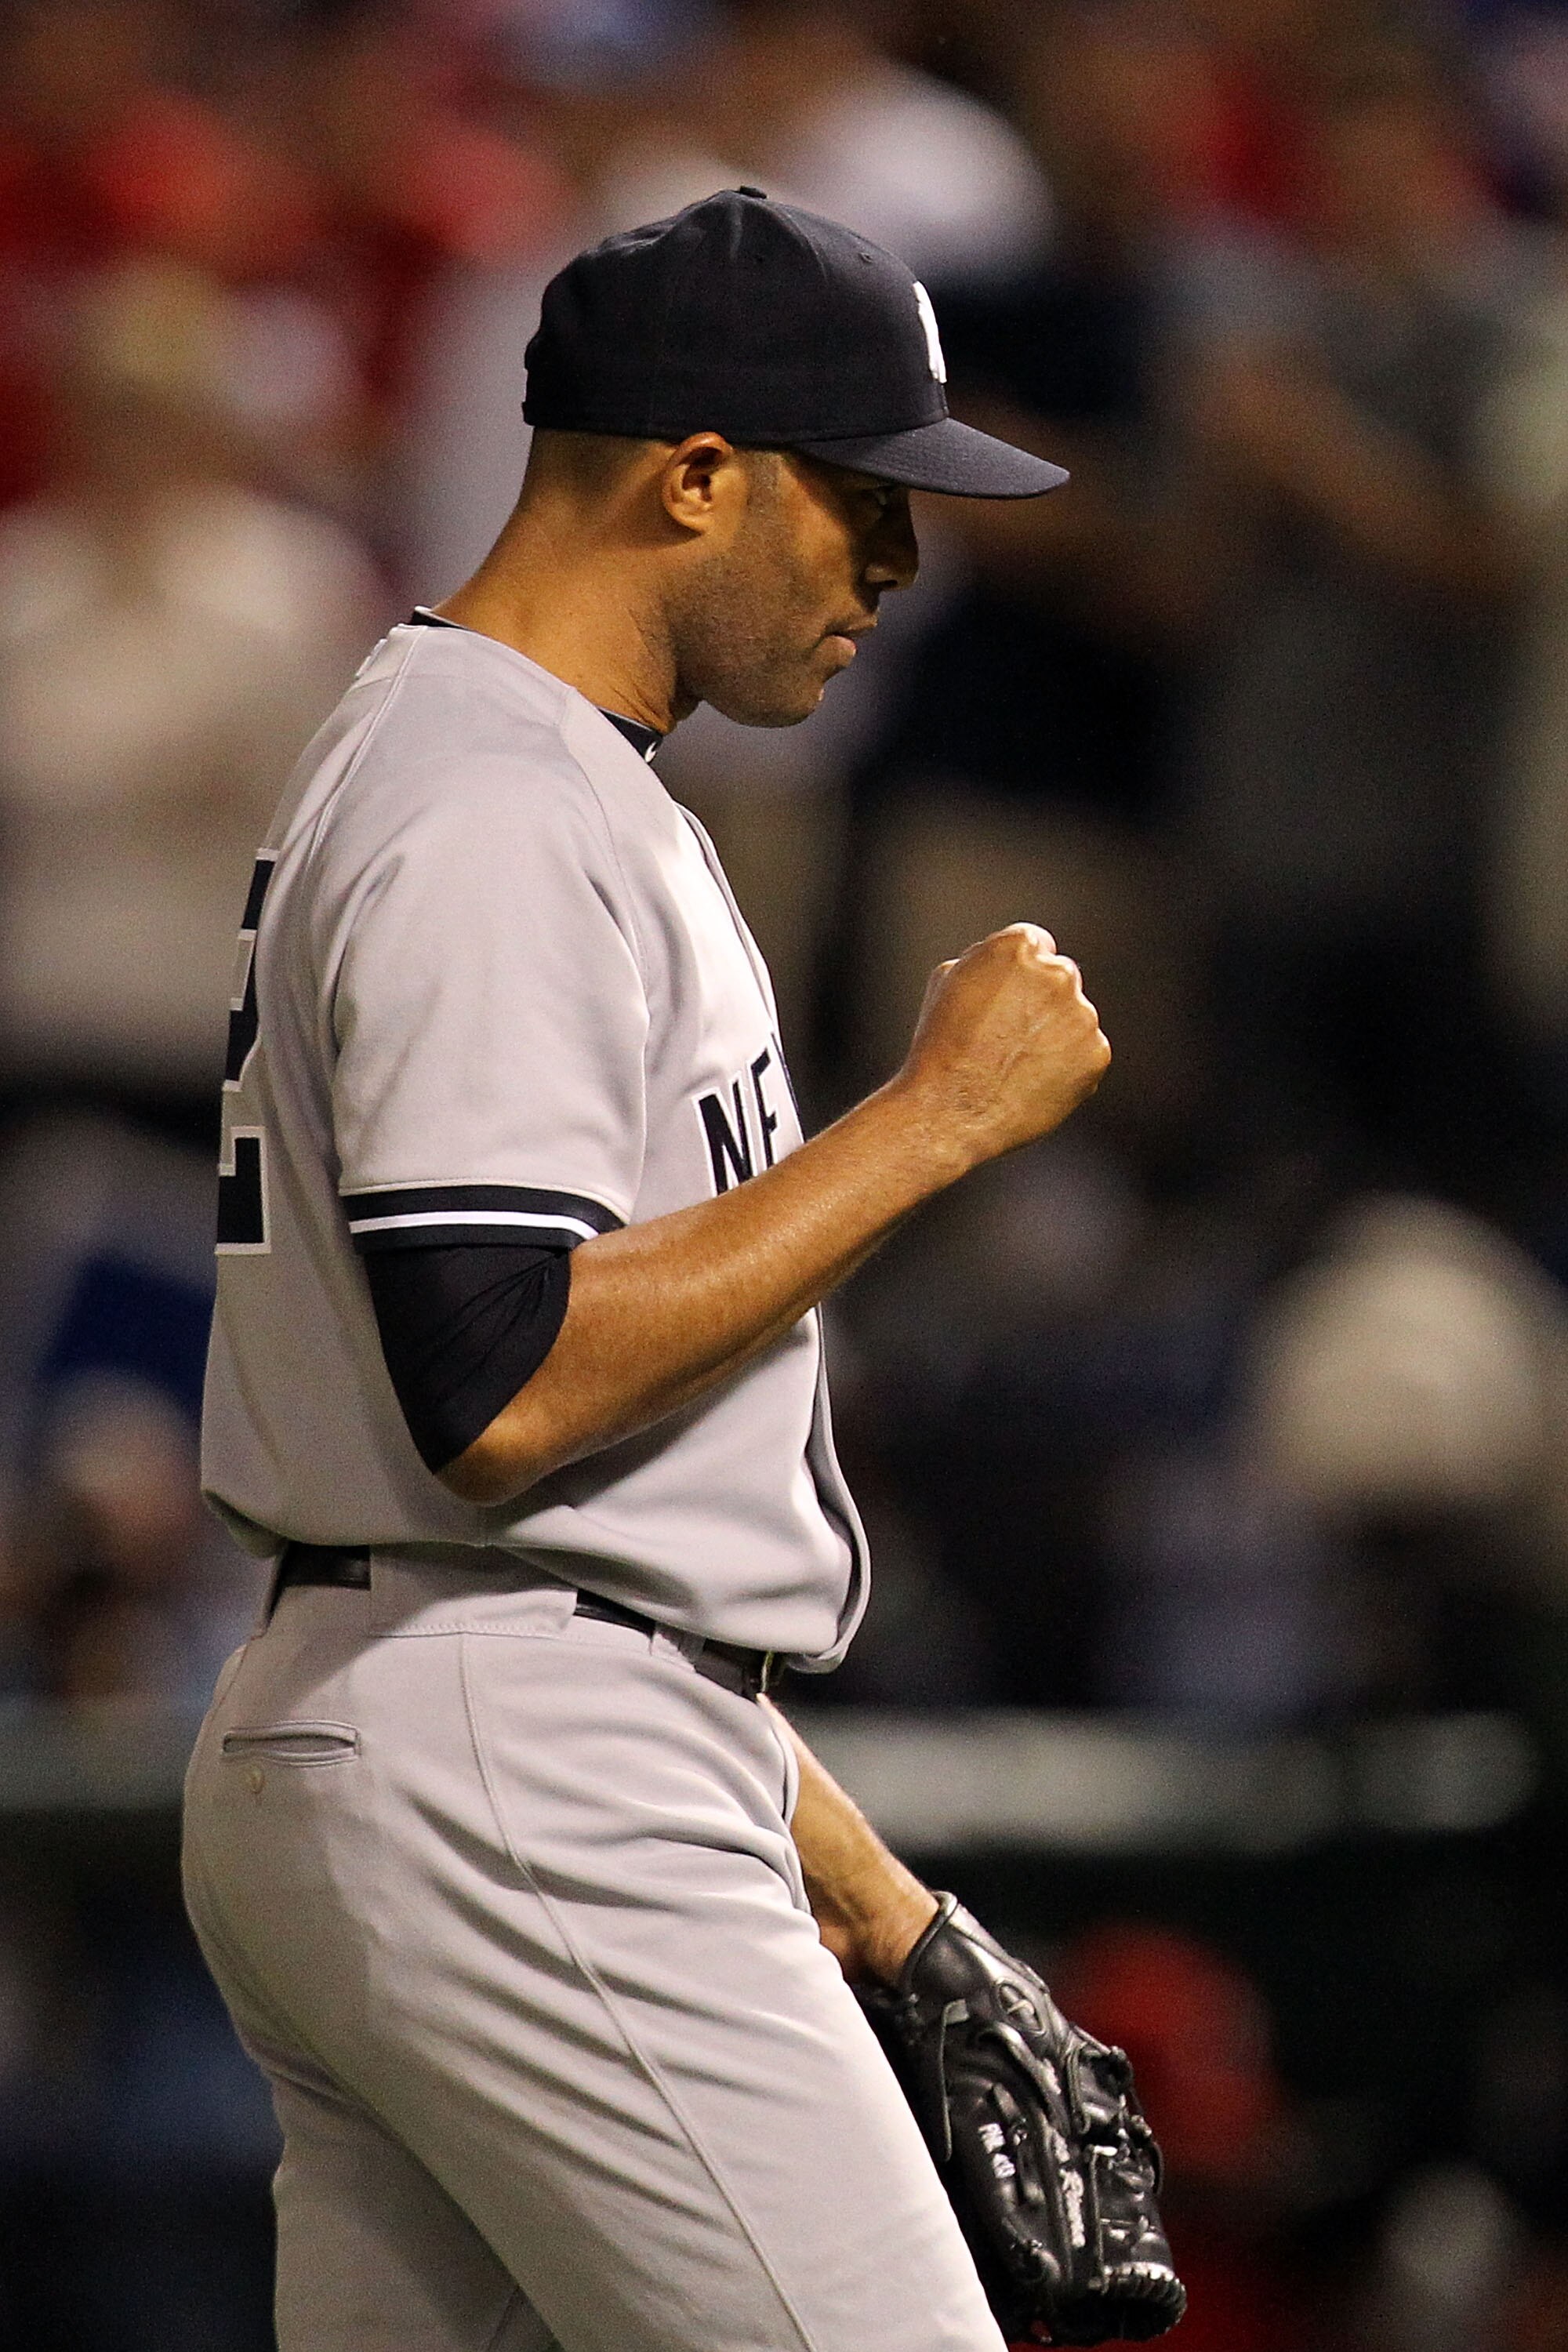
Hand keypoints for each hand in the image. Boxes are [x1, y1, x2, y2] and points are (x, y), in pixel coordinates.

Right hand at [896, 923, 1109, 1170]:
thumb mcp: (947, 982)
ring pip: (1074, 1018)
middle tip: (1009, 1036)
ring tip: (1014, 1066)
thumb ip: (985, 961)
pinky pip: (1086, 1054)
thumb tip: (1009, 965)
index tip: (1006, 997)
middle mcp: (1057, 973)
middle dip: (1040, 1001)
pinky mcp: (1097, 1053)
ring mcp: (1082, 1014)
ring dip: (1055, 1035)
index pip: (1035, 945)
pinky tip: (1032, 1083)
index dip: (1017, 974)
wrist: (951, 1110)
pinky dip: (1068, 1067)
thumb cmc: (940, 1048)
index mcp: (1019, 947)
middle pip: (1059, 979)